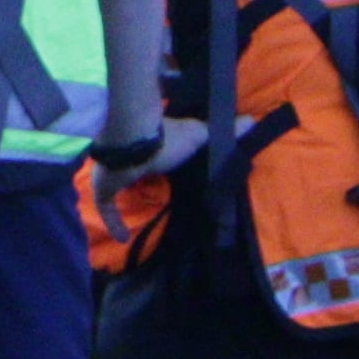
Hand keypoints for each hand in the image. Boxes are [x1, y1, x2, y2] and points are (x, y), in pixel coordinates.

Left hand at [91, 116, 218, 243]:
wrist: (132, 140)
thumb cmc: (166, 138)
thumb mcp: (200, 135)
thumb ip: (226, 130)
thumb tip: (254, 120)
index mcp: (152, 144)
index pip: (155, 155)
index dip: (160, 163)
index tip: (169, 175)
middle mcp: (131, 157)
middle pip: (135, 173)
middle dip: (141, 182)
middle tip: (155, 199)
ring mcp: (115, 173)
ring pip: (119, 188)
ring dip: (127, 199)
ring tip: (140, 219)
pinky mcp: (105, 189)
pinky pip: (107, 209)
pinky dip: (114, 223)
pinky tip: (123, 238)